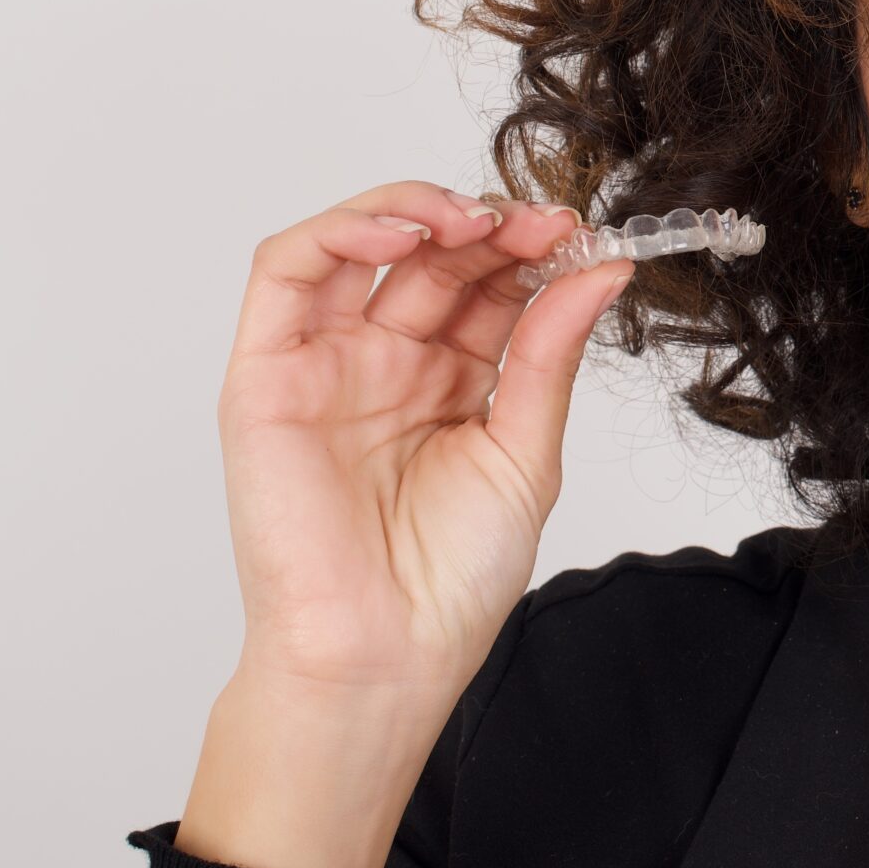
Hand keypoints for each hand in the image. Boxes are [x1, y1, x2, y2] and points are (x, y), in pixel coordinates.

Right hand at [212, 181, 631, 698]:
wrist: (384, 656)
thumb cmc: (451, 580)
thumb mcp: (525, 451)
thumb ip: (550, 354)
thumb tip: (601, 269)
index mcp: (451, 382)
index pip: (491, 285)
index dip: (534, 251)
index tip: (582, 236)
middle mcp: (387, 363)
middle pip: (436, 259)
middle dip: (492, 227)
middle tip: (544, 223)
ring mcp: (326, 364)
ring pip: (358, 245)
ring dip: (417, 211)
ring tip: (478, 220)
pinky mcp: (267, 375)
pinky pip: (287, 274)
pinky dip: (339, 232)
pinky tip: (403, 233)